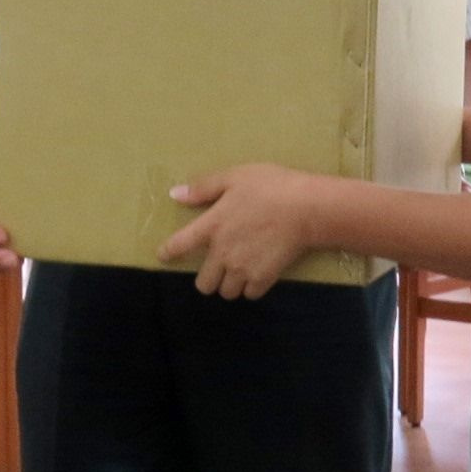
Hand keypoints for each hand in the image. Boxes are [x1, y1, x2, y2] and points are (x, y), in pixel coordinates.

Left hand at [160, 164, 324, 299]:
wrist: (306, 208)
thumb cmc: (271, 186)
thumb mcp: (235, 177)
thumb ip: (204, 188)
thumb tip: (175, 195)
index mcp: (212, 226)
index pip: (179, 245)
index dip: (168, 253)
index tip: (165, 256)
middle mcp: (222, 253)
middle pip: (204, 284)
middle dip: (209, 278)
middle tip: (219, 267)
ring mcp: (243, 269)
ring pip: (226, 292)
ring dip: (230, 284)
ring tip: (240, 271)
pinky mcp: (263, 279)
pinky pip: (250, 294)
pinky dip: (252, 288)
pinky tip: (258, 273)